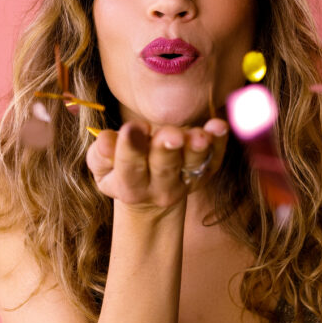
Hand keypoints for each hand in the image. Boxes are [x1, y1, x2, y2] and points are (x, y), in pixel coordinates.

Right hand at [86, 118, 229, 215]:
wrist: (150, 196)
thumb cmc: (120, 171)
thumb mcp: (103, 168)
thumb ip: (102, 154)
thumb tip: (105, 139)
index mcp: (130, 187)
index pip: (129, 167)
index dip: (130, 148)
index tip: (132, 127)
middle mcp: (160, 188)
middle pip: (165, 168)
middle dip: (167, 149)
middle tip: (172, 135)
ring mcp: (186, 182)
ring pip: (193, 165)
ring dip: (198, 148)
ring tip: (201, 135)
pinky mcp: (206, 173)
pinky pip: (215, 158)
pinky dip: (219, 143)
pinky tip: (219, 126)